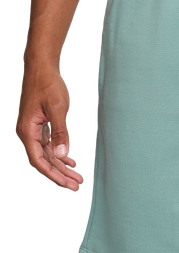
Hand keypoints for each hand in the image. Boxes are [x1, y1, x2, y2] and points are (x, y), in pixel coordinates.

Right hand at [15, 63, 84, 191]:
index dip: (54, 175)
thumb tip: (62, 155)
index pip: (39, 161)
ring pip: (48, 154)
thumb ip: (61, 132)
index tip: (69, 184)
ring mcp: (34, 130)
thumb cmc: (48, 84)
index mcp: (27, 131)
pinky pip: (49, 145)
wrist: (42, 67)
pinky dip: (61, 154)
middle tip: (78, 186)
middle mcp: (28, 133)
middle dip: (61, 175)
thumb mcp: (58, 108)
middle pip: (44, 161)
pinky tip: (72, 162)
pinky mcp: (40, 125)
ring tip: (78, 177)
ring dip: (63, 166)